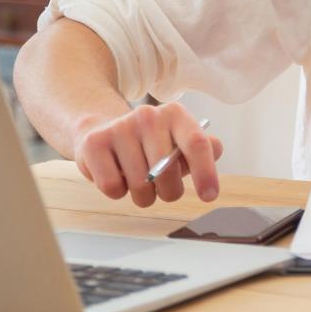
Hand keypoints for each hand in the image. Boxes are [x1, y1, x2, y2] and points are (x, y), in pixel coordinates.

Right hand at [74, 101, 223, 207]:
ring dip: (143, 195)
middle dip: (168, 191)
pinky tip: (117, 175)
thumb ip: (203, 147)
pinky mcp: (94, 144)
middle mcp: (148, 116)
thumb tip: (215, 148)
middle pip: (167, 173)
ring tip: (137, 178)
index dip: (205, 172)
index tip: (209, 196)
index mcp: (175, 115)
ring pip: (140, 186)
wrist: (103, 132)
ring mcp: (120, 128)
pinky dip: (118, 191)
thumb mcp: (178, 141)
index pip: (196, 143)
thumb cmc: (149, 144)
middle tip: (161, 186)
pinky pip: (113, 188)